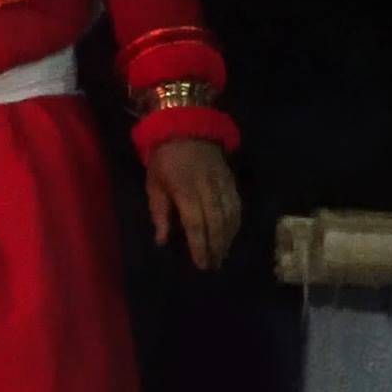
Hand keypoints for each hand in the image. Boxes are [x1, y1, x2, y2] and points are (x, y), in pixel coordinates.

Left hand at [145, 138, 239, 270]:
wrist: (186, 127)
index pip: (195, 223)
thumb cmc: (164, 158)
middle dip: (216, 246)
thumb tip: (162, 240)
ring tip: (223, 254)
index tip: (202, 264)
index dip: (199, 245)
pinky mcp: (231, 180)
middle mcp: (207, 188)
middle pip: (216, 223)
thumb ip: (159, 213)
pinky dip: (236, 223)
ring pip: (230, 216)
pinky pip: (237, 205)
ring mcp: (222, 184)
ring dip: (227, 238)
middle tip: (214, 265)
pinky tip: (232, 234)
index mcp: (185, 189)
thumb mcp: (153, 183)